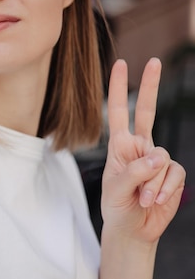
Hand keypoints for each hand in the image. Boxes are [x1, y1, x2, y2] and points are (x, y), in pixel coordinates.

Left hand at [101, 58, 185, 242]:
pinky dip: (165, 190)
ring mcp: (158, 160)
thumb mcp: (116, 190)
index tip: (121, 64)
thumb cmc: (117, 207)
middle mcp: (140, 147)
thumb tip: (158, 157)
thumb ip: (134, 172)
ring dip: (153, 183)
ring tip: (142, 199)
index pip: (119, 112)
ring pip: (162, 159)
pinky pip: (174, 174)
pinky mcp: (173, 174)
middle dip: (151, 86)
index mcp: (120, 146)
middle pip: (148, 112)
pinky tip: (156, 201)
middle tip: (153, 61)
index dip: (120, 88)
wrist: (133, 229)